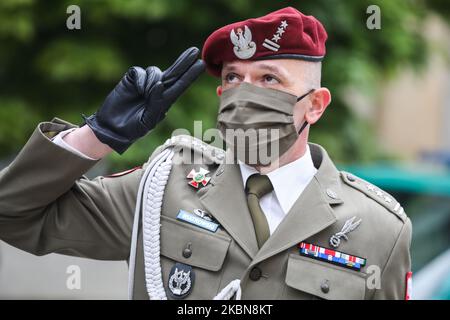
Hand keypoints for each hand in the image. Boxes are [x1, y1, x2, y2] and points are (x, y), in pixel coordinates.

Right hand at [83, 47, 204, 153]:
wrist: (112, 127)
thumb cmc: (133, 128)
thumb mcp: (148, 120)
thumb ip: (156, 103)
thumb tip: (160, 84)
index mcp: (164, 101)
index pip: (180, 85)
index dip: (190, 75)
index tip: (201, 64)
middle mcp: (157, 89)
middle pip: (174, 73)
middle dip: (184, 62)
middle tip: (195, 51)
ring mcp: (145, 83)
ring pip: (155, 72)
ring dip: (151, 81)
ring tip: (143, 94)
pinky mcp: (132, 78)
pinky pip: (140, 72)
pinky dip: (140, 80)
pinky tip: (136, 89)